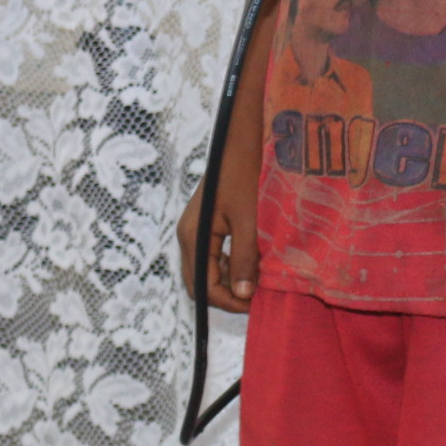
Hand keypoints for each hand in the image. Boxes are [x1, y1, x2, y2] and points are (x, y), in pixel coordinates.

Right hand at [173, 135, 262, 314]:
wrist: (237, 141)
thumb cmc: (242, 174)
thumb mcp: (247, 219)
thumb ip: (244, 257)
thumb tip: (244, 295)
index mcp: (193, 237)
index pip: (202, 286)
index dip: (228, 301)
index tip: (254, 304)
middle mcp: (188, 237)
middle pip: (200, 282)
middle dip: (227, 294)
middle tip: (256, 296)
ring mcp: (195, 231)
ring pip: (208, 270)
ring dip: (230, 280)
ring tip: (257, 279)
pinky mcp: (205, 225)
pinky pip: (213, 256)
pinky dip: (230, 265)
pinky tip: (251, 260)